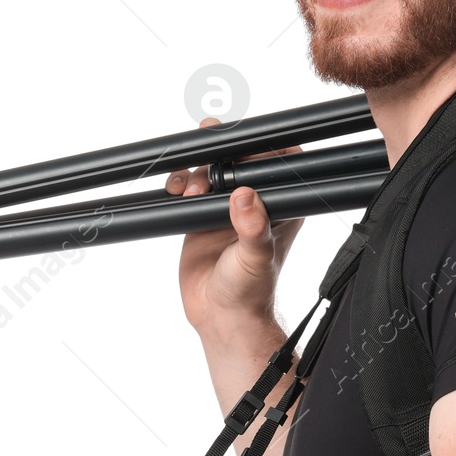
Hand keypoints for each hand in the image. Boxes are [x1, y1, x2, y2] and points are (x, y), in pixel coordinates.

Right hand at [166, 119, 304, 338]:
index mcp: (279, 208)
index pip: (277, 165)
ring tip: (189, 188)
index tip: (243, 139)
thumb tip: (244, 197)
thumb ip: (253, 229)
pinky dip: (180, 182)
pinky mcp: (200, 216)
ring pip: (212, 170)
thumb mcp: (256, 259)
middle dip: (222, 148)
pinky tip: (176, 189)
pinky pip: (190, 187)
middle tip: (209, 138)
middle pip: (240, 160)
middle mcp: (255, 203)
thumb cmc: (249, 292)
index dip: (263, 147)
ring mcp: (226, 208)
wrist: (220, 317)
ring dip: (197, 170)